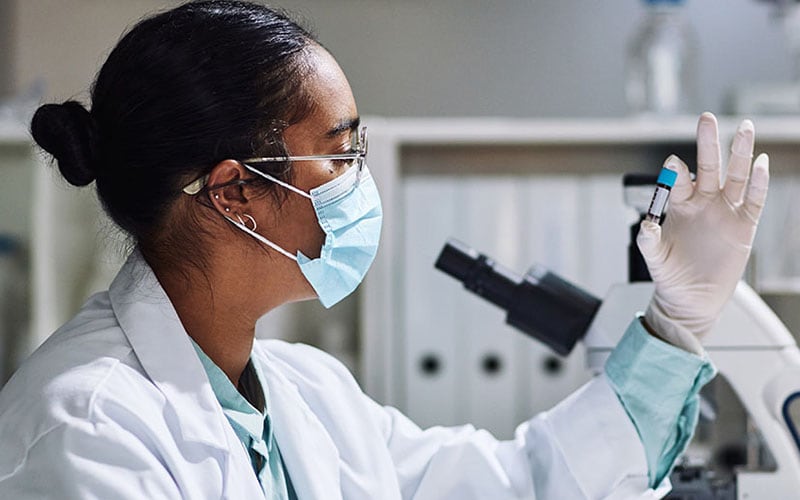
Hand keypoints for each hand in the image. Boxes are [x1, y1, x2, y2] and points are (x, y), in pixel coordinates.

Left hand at [637, 112, 769, 354]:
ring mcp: (725, 211)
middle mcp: (704, 202)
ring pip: (735, 176)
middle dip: (708, 143)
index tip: (674, 163)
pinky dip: (760, 183)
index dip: (676, 172)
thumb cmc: (670, 274)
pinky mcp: (744, 226)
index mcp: (679, 205)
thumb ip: (648, 240)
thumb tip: (645, 224)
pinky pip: (755, 201)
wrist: (691, 298)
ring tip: (744, 128)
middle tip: (706, 119)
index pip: (678, 181)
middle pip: (708, 166)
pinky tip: (761, 164)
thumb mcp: (655, 258)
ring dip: (740, 153)